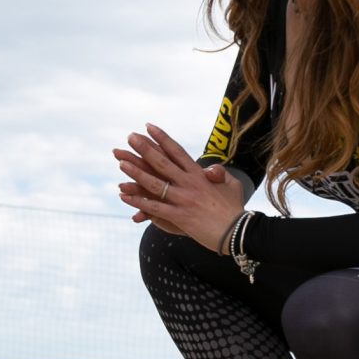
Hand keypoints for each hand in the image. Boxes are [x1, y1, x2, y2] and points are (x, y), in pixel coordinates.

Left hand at [115, 124, 242, 251]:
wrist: (238, 232)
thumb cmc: (235, 208)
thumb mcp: (231, 185)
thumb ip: (219, 174)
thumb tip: (210, 169)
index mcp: (200, 175)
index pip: (177, 152)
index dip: (162, 139)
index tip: (149, 127)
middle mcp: (189, 184)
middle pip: (162, 162)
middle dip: (144, 148)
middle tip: (130, 136)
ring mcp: (183, 200)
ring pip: (154, 183)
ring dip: (136, 172)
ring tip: (121, 162)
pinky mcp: (180, 216)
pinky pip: (154, 207)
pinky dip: (138, 202)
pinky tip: (124, 196)